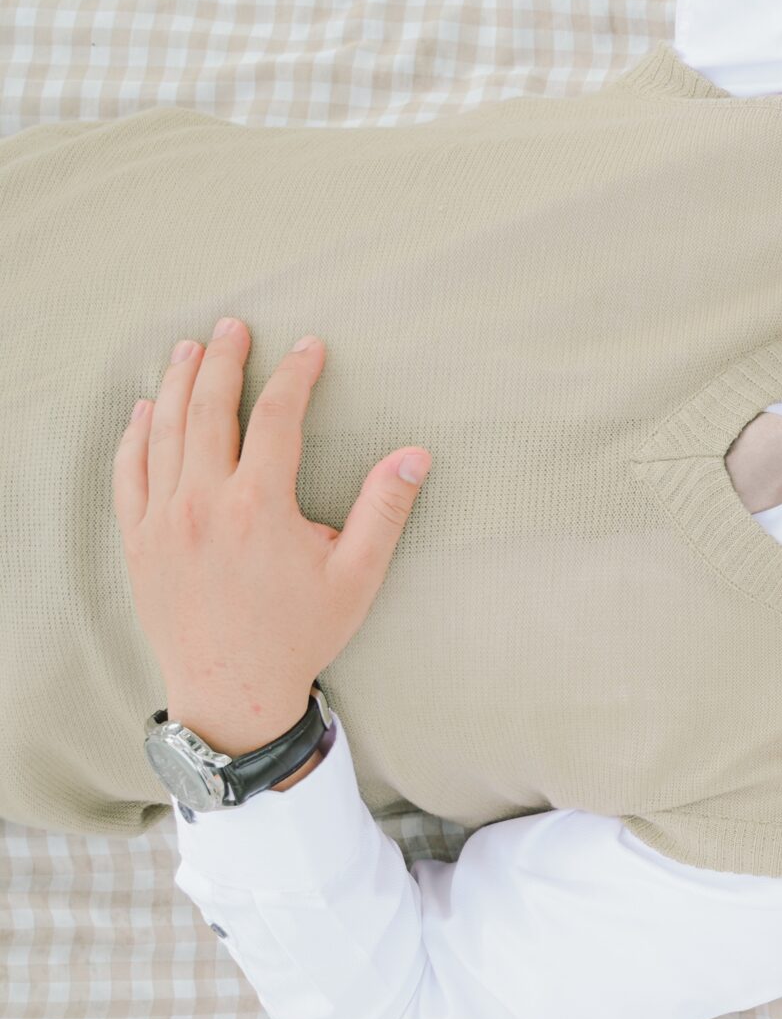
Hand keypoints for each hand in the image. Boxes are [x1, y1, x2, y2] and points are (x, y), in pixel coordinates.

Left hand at [114, 320, 428, 753]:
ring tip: (189, 349)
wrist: (232, 691)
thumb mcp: (357, 575)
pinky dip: (135, 434)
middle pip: (209, 409)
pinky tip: (146, 409)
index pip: (277, 419)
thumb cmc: (301, 634)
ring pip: (163, 431)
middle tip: (233, 327)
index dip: (296, 376)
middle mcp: (203, 503)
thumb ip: (385, 509)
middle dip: (223, 361)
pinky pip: (128, 472)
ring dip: (177, 383)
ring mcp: (162, 520)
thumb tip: (417, 455)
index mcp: (260, 505)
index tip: (310, 348)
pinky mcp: (138, 541)